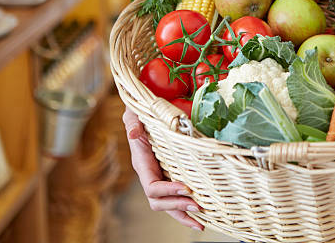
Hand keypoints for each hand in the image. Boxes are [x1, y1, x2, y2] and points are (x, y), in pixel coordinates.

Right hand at [123, 108, 203, 230]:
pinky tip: (201, 214)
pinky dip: (186, 208)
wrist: (148, 112)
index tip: (186, 188)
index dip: (168, 191)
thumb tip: (133, 133)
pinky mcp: (171, 176)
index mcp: (142, 164)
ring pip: (168, 205)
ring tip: (201, 221)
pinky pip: (176, 198)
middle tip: (198, 207)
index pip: (152, 187)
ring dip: (183, 215)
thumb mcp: (135, 115)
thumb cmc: (141, 114)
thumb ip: (133, 123)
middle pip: (159, 202)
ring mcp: (160, 177)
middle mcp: (150, 175)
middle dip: (178, 207)